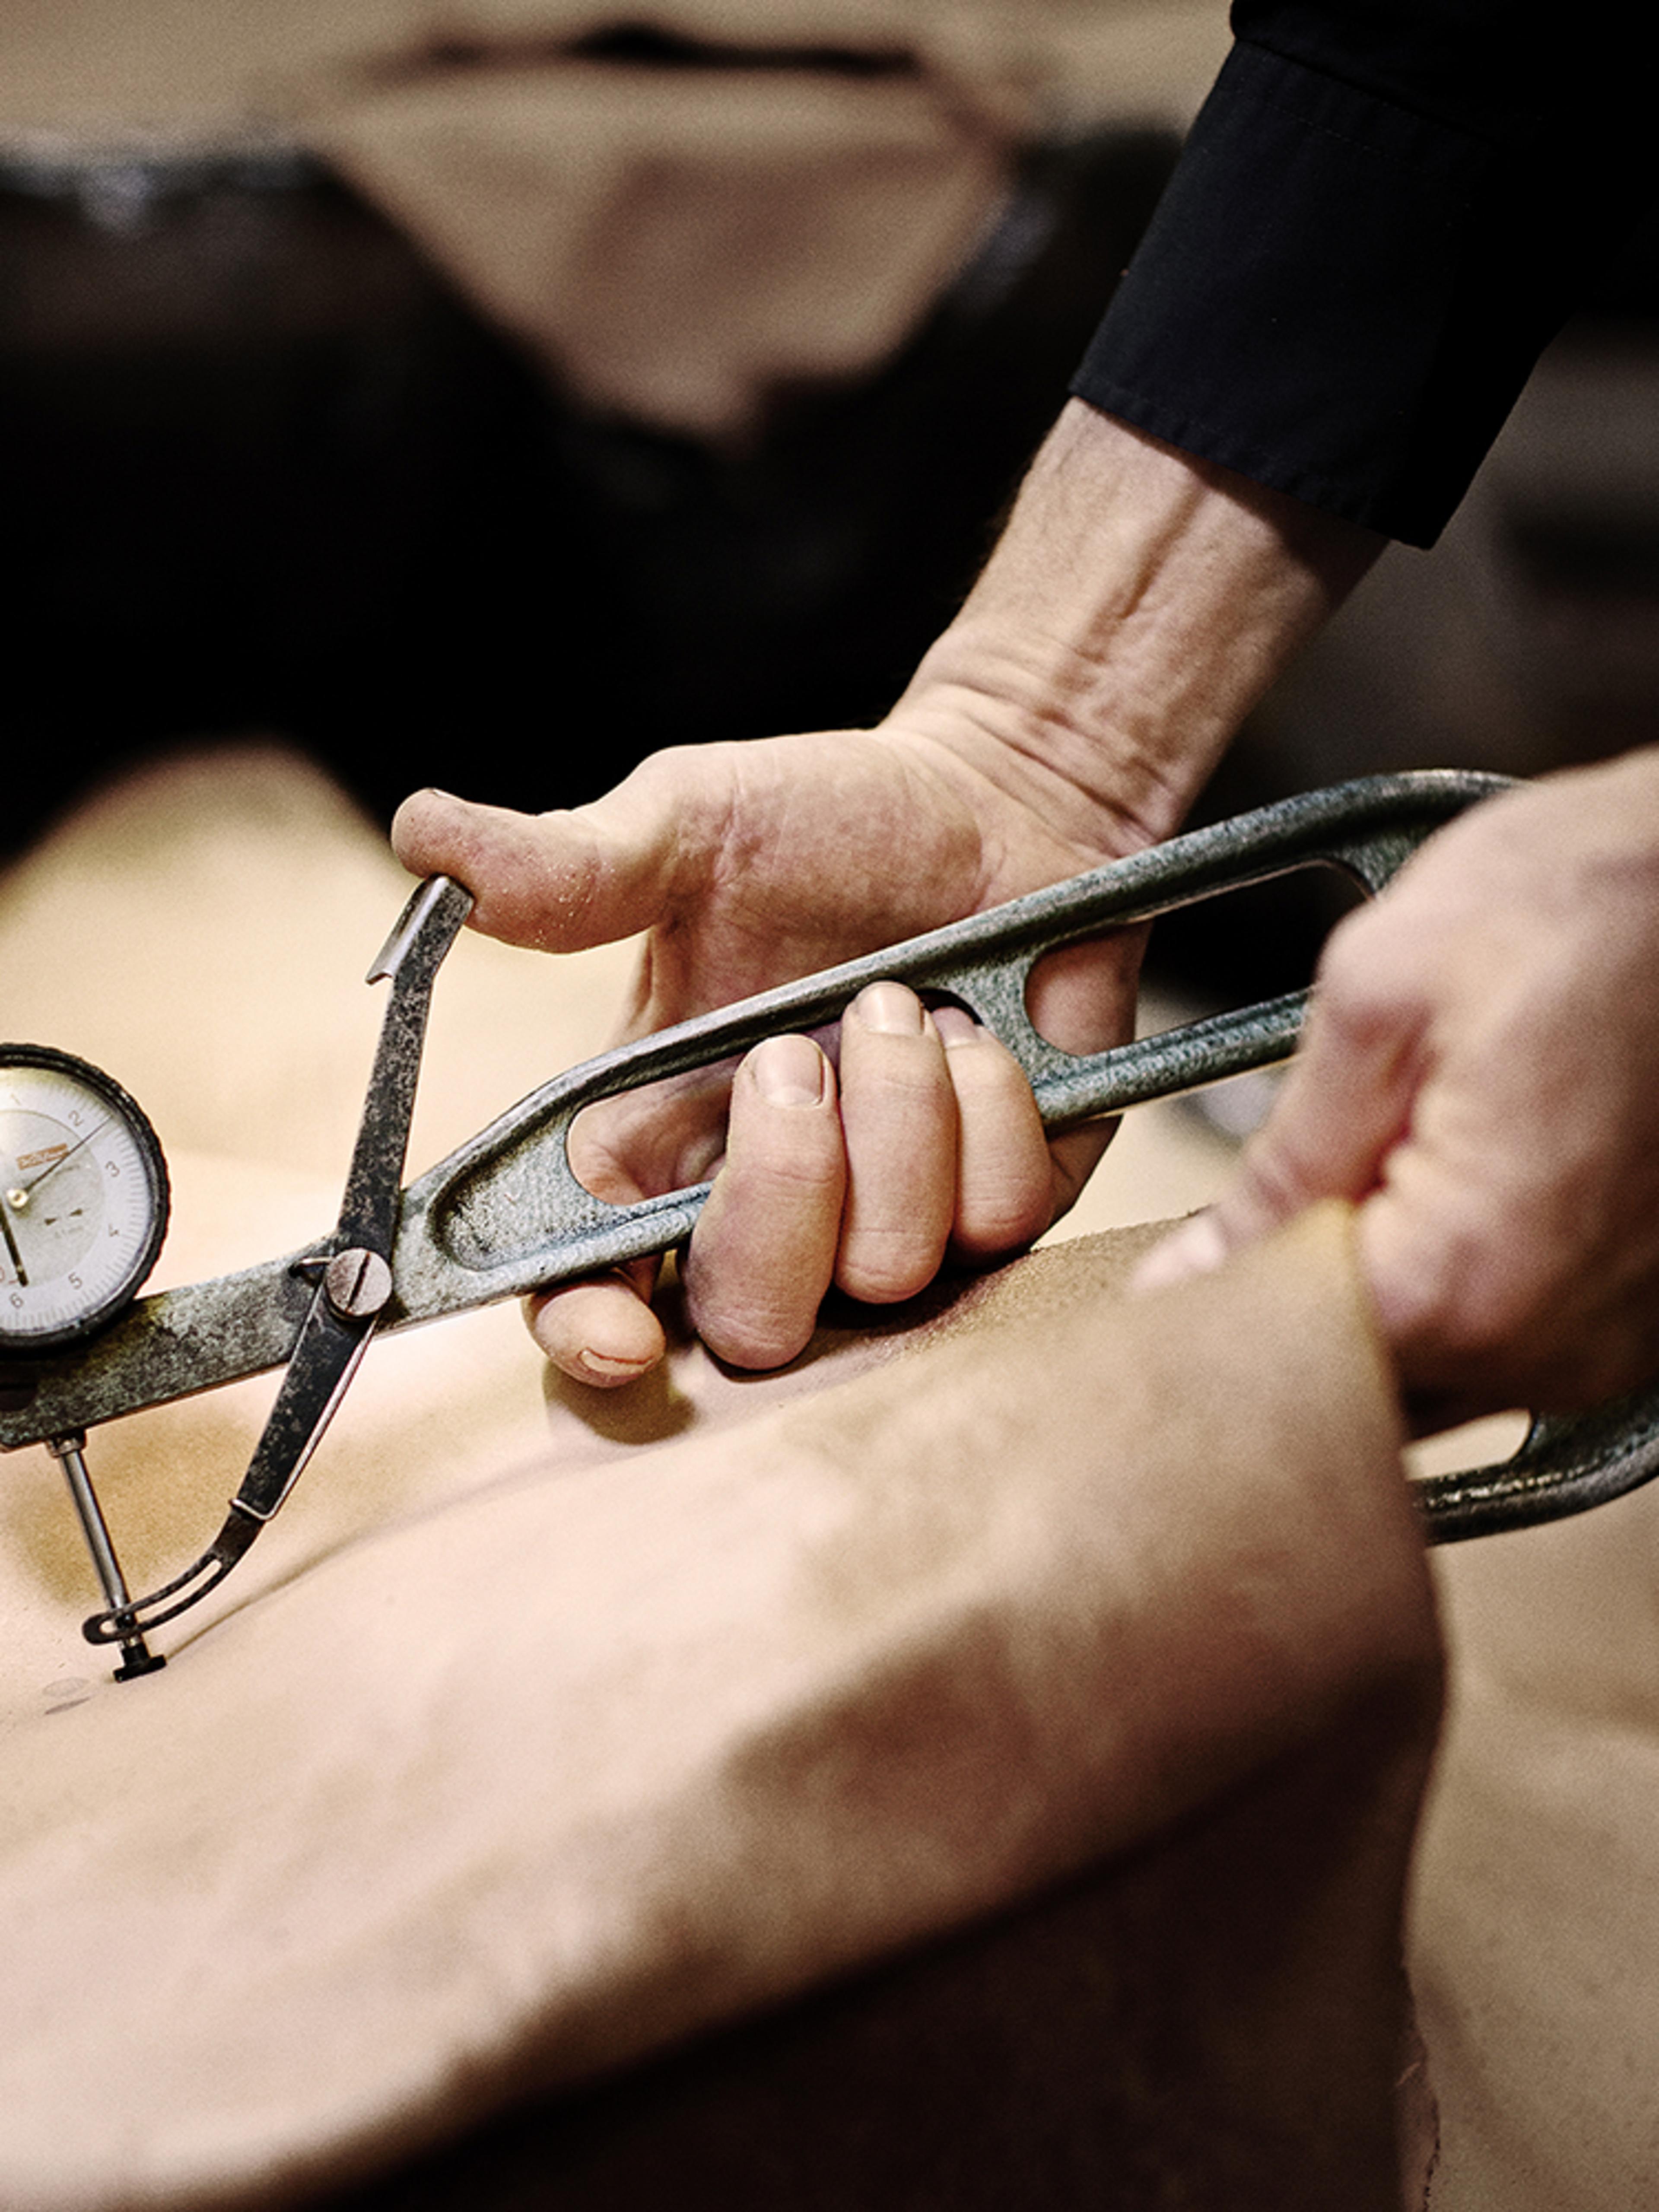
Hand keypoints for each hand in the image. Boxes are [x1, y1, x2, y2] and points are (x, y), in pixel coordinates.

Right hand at [394, 722, 1144, 1380]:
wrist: (994, 800)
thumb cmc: (829, 822)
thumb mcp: (691, 826)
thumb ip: (567, 866)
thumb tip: (421, 837)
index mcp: (659, 1136)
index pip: (590, 1284)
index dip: (589, 1331)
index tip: (616, 1331)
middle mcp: (771, 1202)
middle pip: (748, 1321)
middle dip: (776, 1194)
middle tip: (795, 1055)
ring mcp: (895, 1219)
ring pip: (885, 1270)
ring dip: (897, 1119)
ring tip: (903, 1005)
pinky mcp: (1005, 1205)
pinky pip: (996, 1220)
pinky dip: (988, 1111)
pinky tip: (979, 1036)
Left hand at [1138, 751, 1658, 1421]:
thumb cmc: (1595, 902)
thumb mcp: (1385, 993)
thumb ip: (1287, 1156)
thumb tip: (1199, 1269)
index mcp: (1470, 1276)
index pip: (1285, 1359)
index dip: (1212, 1313)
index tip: (1170, 1271)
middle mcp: (1554, 1346)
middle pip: (1359, 1390)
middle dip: (1289, 1318)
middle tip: (1246, 1225)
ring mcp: (1615, 1345)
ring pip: (1434, 1379)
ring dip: (1373, 1305)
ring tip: (1359, 1184)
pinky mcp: (1649, 1319)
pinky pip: (1513, 1347)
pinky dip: (1455, 1293)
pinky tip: (1434, 1201)